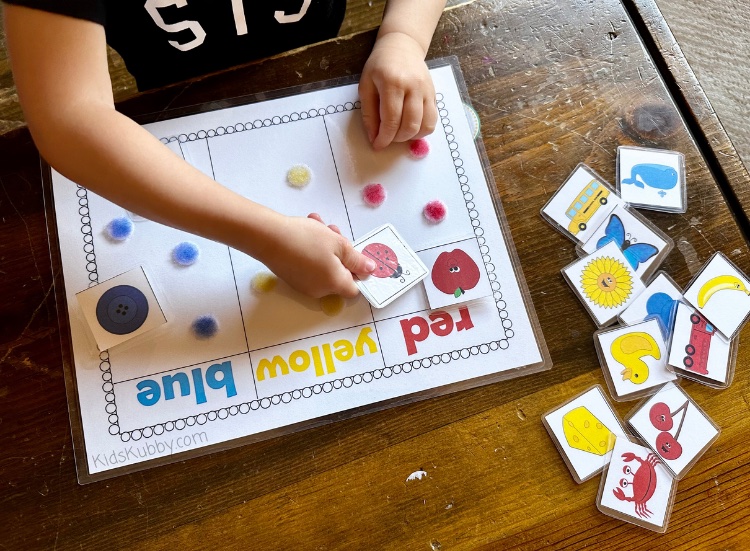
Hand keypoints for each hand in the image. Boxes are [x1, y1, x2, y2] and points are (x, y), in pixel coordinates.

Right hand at [258, 213, 375, 297]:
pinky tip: (307, 229)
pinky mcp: (291, 277)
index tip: (356, 255)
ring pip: (323, 266)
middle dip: (340, 252)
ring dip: (325, 246)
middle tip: (334, 231)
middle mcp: (320, 290)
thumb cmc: (307, 239)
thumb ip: (357, 259)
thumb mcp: (339, 244)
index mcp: (335, 284)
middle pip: (338, 274)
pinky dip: (311, 250)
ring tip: (318, 224)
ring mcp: (304, 285)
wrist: (268, 237)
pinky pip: (309, 265)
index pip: (355, 288)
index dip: (359, 273)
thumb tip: (370, 270)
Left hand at [359, 32, 437, 150]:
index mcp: (393, 83)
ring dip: (411, 137)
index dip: (384, 137)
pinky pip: (433, 120)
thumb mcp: (366, 86)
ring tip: (399, 133)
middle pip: (410, 125)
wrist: (402, 46)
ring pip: (425, 126)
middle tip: (387, 137)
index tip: (377, 146)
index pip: (391, 119)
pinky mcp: (434, 94)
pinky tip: (411, 126)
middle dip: (397, 139)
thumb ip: (369, 113)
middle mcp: (413, 87)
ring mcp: (426, 91)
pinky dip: (422, 130)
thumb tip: (374, 139)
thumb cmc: (380, 66)